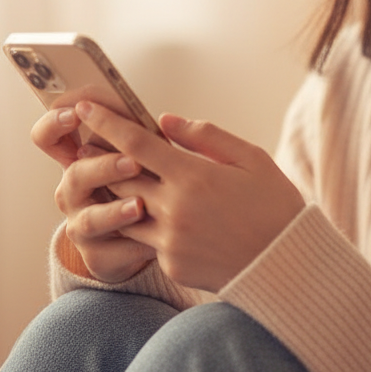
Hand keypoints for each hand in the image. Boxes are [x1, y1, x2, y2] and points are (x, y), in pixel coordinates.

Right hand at [31, 107, 156, 283]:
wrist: (142, 238)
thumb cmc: (144, 184)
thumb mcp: (140, 156)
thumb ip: (139, 137)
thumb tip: (160, 118)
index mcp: (80, 159)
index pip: (48, 137)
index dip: (54, 124)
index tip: (76, 114)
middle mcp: (73, 192)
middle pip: (75, 175)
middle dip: (105, 167)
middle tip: (134, 163)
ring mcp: (82, 226)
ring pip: (91, 219)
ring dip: (115, 212)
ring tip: (140, 206)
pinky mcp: (98, 257)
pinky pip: (114, 252)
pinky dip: (135, 247)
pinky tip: (155, 243)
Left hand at [75, 101, 305, 291]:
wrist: (286, 264)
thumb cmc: (274, 204)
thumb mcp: (250, 158)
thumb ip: (206, 136)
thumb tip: (165, 120)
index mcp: (193, 176)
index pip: (136, 143)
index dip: (106, 123)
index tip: (84, 107)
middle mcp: (174, 208)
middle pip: (120, 176)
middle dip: (99, 157)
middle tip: (85, 142)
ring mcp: (169, 240)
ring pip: (124, 211)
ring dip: (113, 193)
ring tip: (106, 177)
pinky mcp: (170, 264)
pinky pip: (145, 239)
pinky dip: (142, 223)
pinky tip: (144, 214)